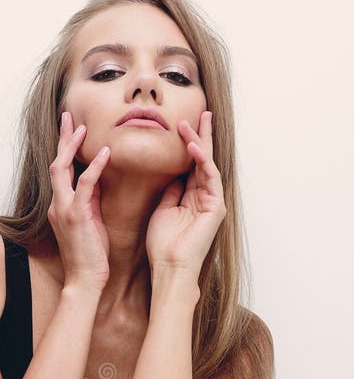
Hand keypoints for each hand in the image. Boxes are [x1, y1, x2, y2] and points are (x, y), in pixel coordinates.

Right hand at [47, 111, 110, 292]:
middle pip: (55, 163)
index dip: (65, 149)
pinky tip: (106, 152)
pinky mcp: (77, 216)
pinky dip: (94, 166)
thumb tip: (98, 179)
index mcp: (60, 206)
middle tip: (68, 116)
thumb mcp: (90, 223)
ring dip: (72, 146)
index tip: (71, 129)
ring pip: (62, 169)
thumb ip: (90, 201)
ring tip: (82, 127)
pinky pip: (85, 184)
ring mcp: (64, 209)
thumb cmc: (90, 256)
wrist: (85, 280)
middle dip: (62, 139)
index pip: (60, 171)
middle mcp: (57, 205)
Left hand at [145, 111, 226, 280]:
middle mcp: (205, 197)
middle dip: (203, 136)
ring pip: (207, 164)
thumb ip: (170, 191)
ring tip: (189, 124)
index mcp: (192, 197)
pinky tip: (193, 147)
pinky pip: (209, 176)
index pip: (192, 165)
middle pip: (204, 160)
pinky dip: (202, 160)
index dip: (189, 144)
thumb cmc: (163, 244)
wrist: (170, 266)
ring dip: (199, 143)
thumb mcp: (163, 209)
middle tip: (202, 112)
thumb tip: (172, 174)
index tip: (183, 124)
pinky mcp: (216, 207)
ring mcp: (212, 201)